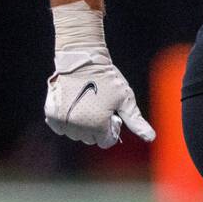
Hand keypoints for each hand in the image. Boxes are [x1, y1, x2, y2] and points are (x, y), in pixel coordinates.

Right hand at [44, 1, 155, 147]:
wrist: (82, 59)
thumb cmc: (107, 78)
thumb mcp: (125, 99)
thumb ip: (136, 121)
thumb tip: (151, 138)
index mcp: (98, 126)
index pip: (106, 142)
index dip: (112, 128)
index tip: (111, 114)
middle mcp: (79, 127)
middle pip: (90, 139)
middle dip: (96, 127)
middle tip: (99, 106)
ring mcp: (63, 121)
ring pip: (75, 135)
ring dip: (81, 125)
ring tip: (86, 104)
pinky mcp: (51, 114)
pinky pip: (60, 128)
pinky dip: (66, 121)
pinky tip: (73, 106)